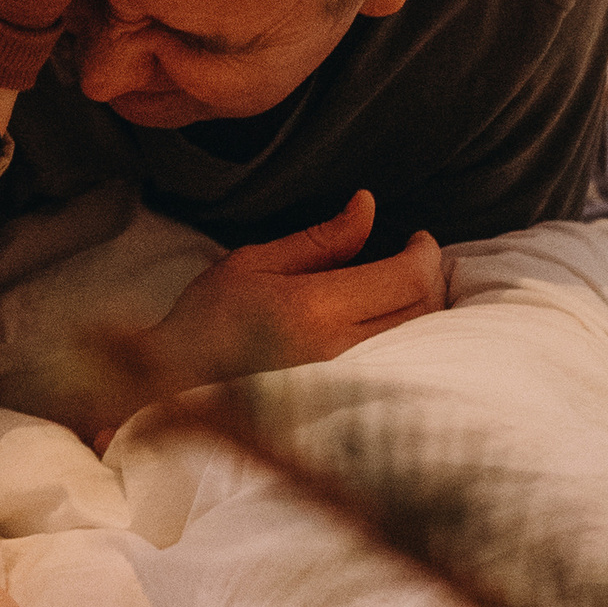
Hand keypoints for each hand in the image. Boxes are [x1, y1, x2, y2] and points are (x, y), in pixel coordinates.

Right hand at [147, 192, 445, 395]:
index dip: (423, 253)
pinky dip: (411, 336)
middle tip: (413, 257)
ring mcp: (347, 382)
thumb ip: (321, 239)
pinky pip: (402, 363)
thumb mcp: (254, 262)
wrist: (177, 385)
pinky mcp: (346, 401)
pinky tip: (391, 321)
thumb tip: (368, 205)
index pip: (405, 278)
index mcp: (313, 309)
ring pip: (422, 340)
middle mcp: (339, 350)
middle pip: (424, 309)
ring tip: (402, 287)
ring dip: (426, 308)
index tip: (417, 238)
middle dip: (430, 276)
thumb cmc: (208, 319)